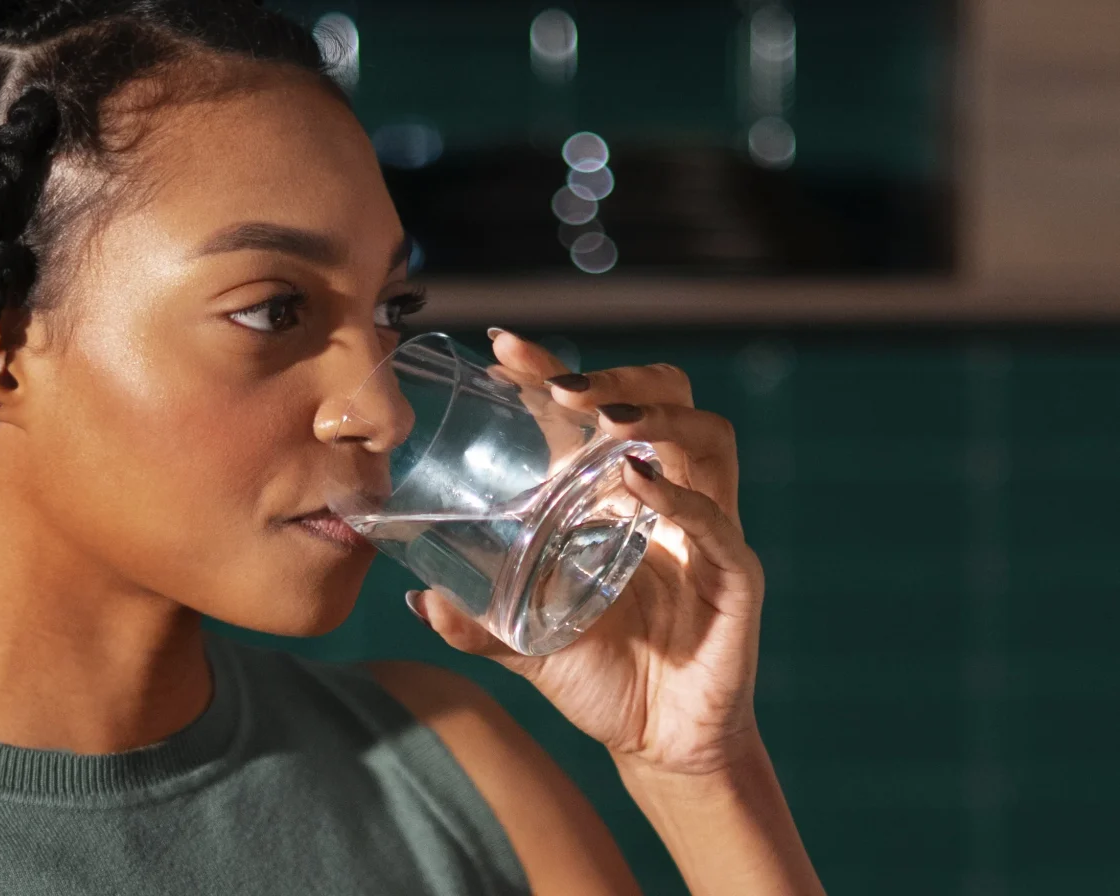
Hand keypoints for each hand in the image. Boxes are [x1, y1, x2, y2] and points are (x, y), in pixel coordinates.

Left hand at [408, 329, 766, 775]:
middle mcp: (667, 497)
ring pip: (707, 437)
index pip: (595, 410)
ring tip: (603, 421)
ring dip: (655, 417)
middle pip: (666, 397)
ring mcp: (706, 530)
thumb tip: (418, 602)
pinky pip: (717, 521)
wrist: (657, 745)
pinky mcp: (734, 575)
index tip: (503, 349)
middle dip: (616, 378)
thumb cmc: (599, 678)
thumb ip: (477, 623)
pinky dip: (680, 499)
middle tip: (560, 388)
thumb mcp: (525, 645)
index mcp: (617, 496)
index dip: (553, 371)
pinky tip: (638, 487)